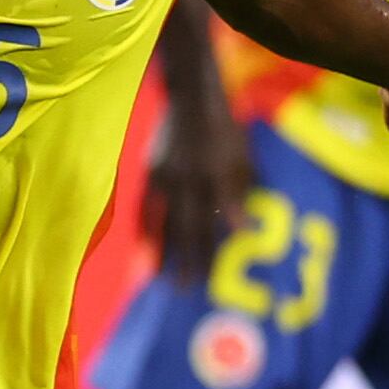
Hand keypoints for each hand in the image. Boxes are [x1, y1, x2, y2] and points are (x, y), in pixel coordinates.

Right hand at [146, 107, 256, 278]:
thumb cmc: (225, 130)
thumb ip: (243, 190)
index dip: (214, 246)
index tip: (213, 274)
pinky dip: (145, 229)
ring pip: (164, 218)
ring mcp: (166, 177)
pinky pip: (146, 207)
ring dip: (162, 248)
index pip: (216, 217)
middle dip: (187, 256)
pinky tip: (146, 248)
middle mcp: (189, 178)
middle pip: (188, 224)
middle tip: (187, 287)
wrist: (191, 102)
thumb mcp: (242, 156)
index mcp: (216, 174)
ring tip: (160, 275)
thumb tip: (243, 227)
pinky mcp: (151, 173)